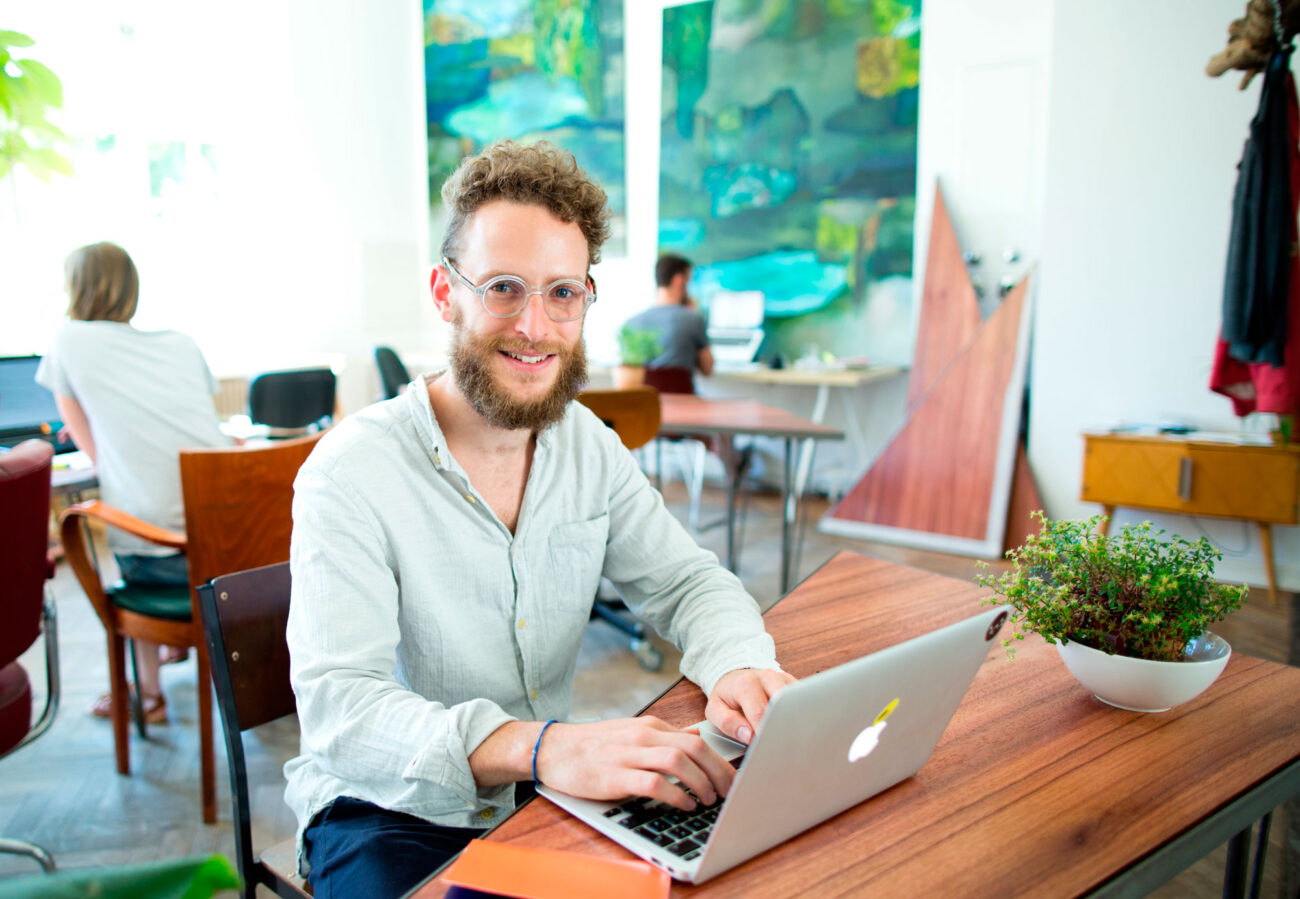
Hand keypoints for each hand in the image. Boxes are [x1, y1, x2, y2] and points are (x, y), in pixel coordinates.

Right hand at [534, 717, 734, 810]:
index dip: (719, 760)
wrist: (553, 749)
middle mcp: (643, 736)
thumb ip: (663, 738)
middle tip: (730, 792)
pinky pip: (654, 783)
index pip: (696, 739)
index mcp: (650, 726)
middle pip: (694, 748)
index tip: (732, 778)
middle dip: (719, 771)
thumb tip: (694, 738)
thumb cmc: (594, 746)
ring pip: (678, 761)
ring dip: (701, 782)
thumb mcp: (632, 734)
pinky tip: (684, 805)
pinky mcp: (615, 775)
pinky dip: (675, 794)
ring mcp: (629, 754)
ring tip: (709, 800)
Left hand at [705, 668, 795, 744]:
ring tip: (792, 741)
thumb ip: (727, 723)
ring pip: (798, 702)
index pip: (761, 713)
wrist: (736, 677)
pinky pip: (804, 701)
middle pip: (784, 706)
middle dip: (783, 728)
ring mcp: (784, 679)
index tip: (765, 751)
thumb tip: (748, 736)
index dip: (764, 734)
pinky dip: (802, 716)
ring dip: (796, 722)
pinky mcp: (794, 684)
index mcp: (746, 684)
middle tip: (781, 749)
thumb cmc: (727, 696)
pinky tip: (798, 730)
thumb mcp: (715, 709)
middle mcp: (768, 677)